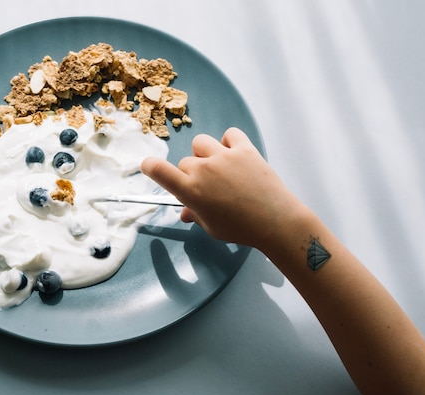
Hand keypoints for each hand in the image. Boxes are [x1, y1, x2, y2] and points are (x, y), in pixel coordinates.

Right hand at [141, 128, 302, 248]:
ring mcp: (224, 157)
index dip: (150, 166)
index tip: (149, 166)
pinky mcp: (244, 149)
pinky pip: (228, 135)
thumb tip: (186, 212)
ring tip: (219, 167)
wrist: (276, 221)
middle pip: (185, 162)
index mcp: (191, 191)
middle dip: (191, 173)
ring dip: (205, 154)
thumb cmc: (241, 229)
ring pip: (201, 143)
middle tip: (207, 187)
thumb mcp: (212, 227)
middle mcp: (203, 170)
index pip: (159, 170)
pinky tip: (234, 155)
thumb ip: (196, 215)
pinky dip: (228, 142)